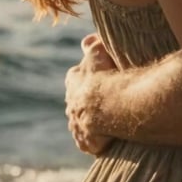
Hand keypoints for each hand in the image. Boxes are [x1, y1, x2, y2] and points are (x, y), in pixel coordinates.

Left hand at [65, 34, 116, 155]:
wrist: (109, 106)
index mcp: (73, 82)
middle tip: (105, 100)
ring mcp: (77, 126)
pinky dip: (97, 139)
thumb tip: (86, 39)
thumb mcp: (98, 52)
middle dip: (87, 101)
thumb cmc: (106, 76)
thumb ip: (91, 44)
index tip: (97, 77)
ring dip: (92, 121)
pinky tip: (109, 137)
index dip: (86, 76)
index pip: (75, 77)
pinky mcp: (86, 143)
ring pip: (82, 122)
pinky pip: (90, 141)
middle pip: (78, 101)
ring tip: (109, 120)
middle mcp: (71, 105)